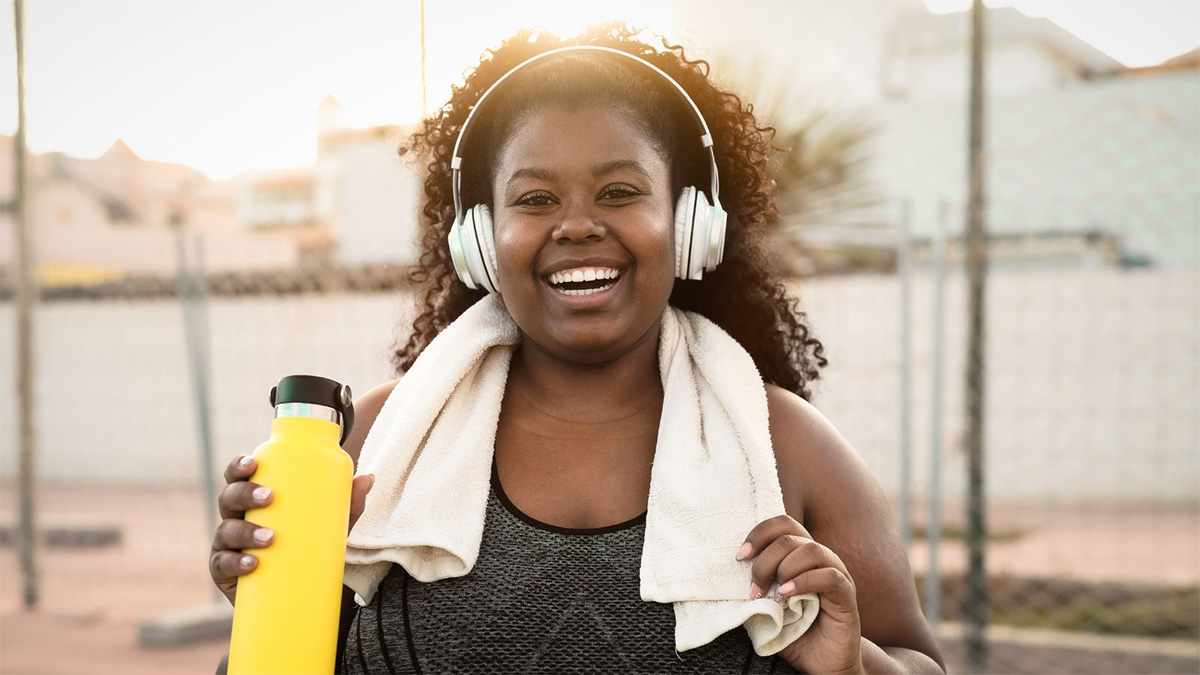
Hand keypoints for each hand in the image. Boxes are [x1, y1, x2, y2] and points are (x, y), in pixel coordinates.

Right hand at [208, 454, 373, 605]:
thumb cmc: (311, 547)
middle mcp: (236, 519)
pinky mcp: (226, 574)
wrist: (303, 595)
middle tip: (270, 497)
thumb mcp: (332, 526)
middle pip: (229, 499)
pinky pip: (222, 565)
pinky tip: (251, 563)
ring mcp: (228, 546)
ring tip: (270, 537)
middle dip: (245, 494)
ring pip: (227, 531)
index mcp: (254, 501)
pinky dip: (235, 563)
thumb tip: (368, 478)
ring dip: (245, 531)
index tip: (254, 462)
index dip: (239, 466)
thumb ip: (348, 503)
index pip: (239, 477)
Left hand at [739, 514, 862, 674]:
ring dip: (784, 569)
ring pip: (810, 549)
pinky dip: (803, 582)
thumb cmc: (796, 633)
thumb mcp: (767, 609)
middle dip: (765, 560)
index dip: (759, 534)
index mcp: (800, 556)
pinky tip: (787, 596)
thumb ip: (756, 590)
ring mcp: (836, 574)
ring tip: (774, 594)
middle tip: (755, 589)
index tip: (740, 556)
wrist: (822, 663)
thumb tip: (730, 578)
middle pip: (790, 536)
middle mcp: (820, 559)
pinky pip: (829, 576)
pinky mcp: (846, 595)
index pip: (782, 524)